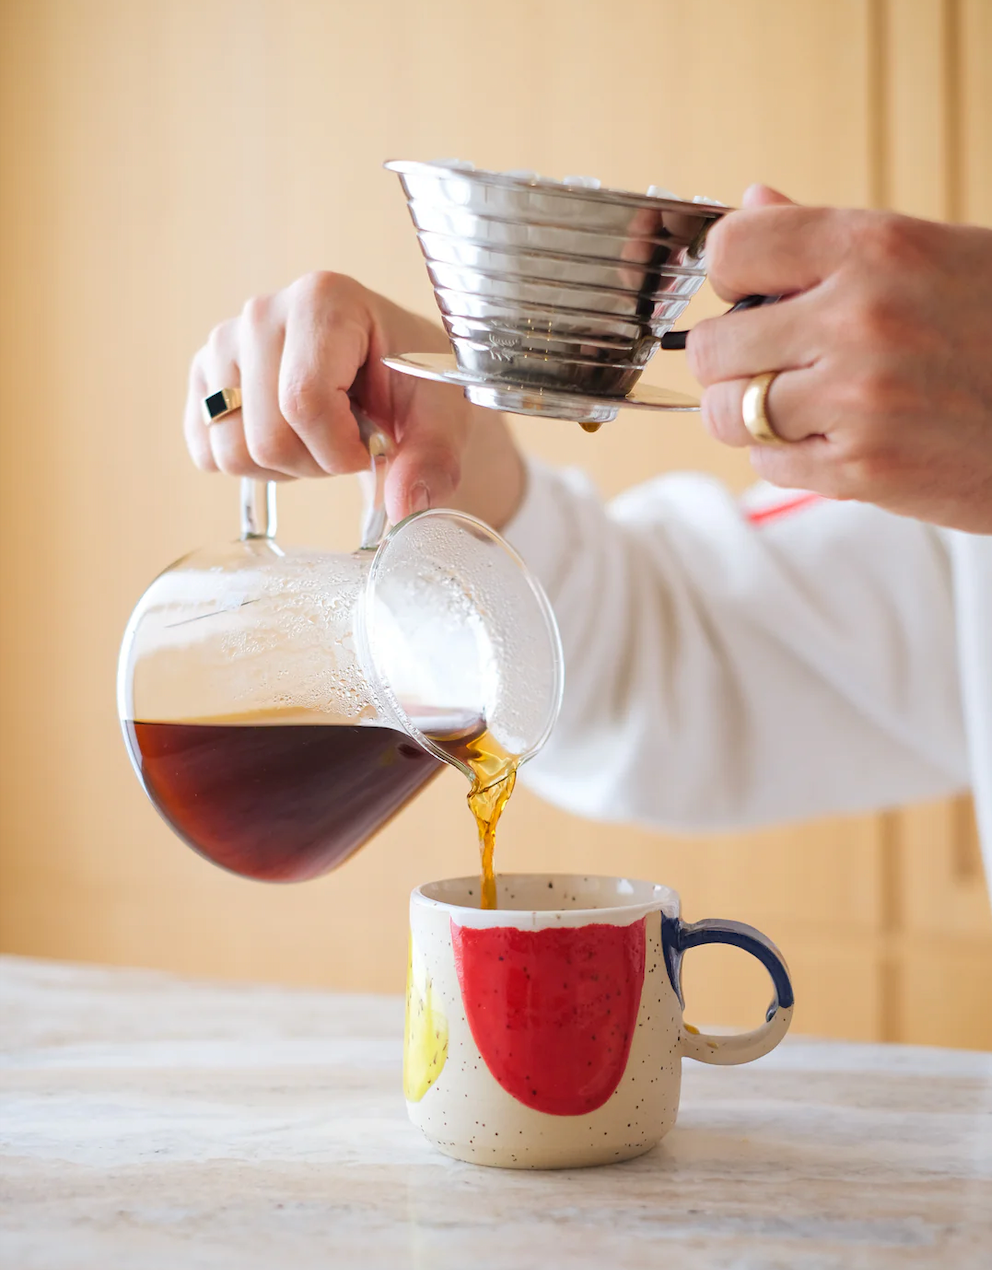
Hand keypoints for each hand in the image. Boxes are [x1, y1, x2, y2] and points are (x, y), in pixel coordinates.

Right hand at [184, 273, 524, 527]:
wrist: (393, 373)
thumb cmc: (415, 384)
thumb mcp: (443, 416)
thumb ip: (433, 459)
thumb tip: (406, 506)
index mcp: (324, 301)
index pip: (304, 402)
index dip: (340, 449)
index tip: (373, 446)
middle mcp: (263, 312)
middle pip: (266, 436)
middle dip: (316, 462)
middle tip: (349, 441)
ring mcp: (224, 343)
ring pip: (231, 450)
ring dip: (284, 466)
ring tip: (318, 436)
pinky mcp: (204, 376)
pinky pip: (206, 451)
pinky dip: (250, 465)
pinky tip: (288, 437)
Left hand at [686, 186, 991, 532]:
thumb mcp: (930, 255)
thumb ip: (829, 238)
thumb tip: (753, 202)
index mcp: (876, 246)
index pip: (730, 250)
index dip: (730, 278)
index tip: (751, 296)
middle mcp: (860, 317)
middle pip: (713, 345)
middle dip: (734, 360)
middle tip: (774, 364)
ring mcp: (858, 398)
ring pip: (729, 413)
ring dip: (753, 415)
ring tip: (801, 407)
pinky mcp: (861, 469)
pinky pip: (767, 462)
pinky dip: (789, 457)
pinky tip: (836, 440)